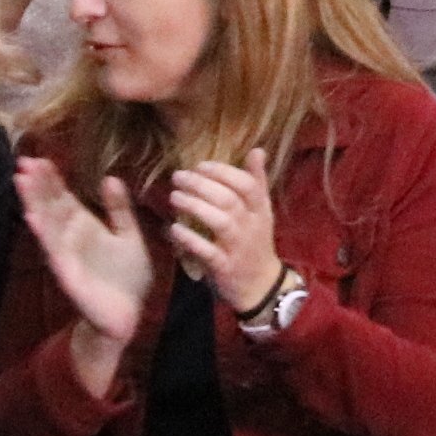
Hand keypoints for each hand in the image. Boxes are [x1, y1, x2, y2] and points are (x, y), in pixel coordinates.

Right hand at [12, 155, 158, 345]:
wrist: (128, 313)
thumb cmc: (127, 276)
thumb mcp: (128, 235)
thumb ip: (119, 209)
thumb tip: (110, 177)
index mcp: (85, 226)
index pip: (63, 198)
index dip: (52, 179)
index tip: (39, 157)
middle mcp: (71, 237)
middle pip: (50, 206)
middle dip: (37, 185)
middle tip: (23, 161)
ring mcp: (66, 254)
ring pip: (46, 223)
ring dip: (33, 202)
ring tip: (21, 180)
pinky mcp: (67, 272)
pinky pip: (53, 250)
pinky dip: (43, 233)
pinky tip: (32, 217)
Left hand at [168, 152, 283, 316]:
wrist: (261, 286)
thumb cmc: (255, 243)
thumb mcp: (261, 212)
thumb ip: (256, 182)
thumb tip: (257, 150)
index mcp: (260, 210)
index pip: (246, 185)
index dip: (223, 172)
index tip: (200, 165)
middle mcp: (251, 226)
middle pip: (229, 200)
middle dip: (202, 185)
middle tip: (179, 176)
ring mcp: (238, 248)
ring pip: (220, 222)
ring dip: (195, 207)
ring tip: (174, 197)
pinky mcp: (225, 267)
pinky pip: (208, 251)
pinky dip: (191, 239)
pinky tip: (174, 229)